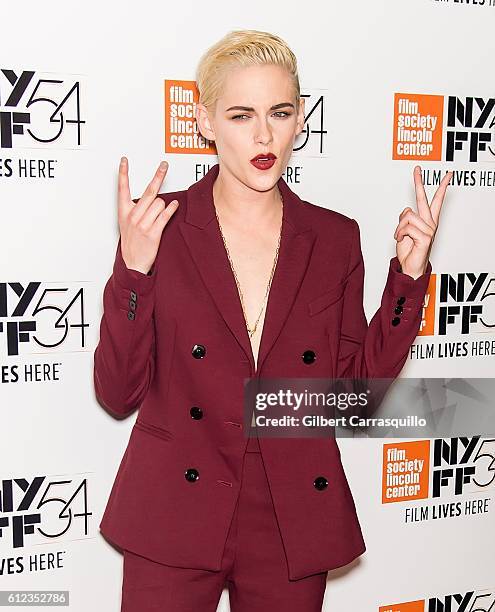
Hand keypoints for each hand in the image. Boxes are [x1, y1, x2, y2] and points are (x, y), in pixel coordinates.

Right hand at [118, 157, 178, 273]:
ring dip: (163, 206)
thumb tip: (150, 196)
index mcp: (124, 212)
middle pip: (149, 191)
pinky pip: (165, 215)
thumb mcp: (125, 223)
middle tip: (164, 165)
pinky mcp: (153, 232)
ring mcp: (143, 224)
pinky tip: (174, 205)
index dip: (123, 173)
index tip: (124, 160)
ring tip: (159, 214)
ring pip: (160, 203)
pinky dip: (172, 209)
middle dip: (158, 175)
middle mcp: (133, 216)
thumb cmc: (131, 242)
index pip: (122, 188)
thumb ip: (134, 209)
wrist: (132, 263)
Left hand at [393, 165, 452, 279]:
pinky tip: (401, 239)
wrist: (410, 267)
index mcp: (427, 220)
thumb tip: (406, 211)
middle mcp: (430, 223)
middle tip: (416, 168)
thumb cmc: (409, 250)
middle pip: (423, 198)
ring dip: (398, 227)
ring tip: (399, 236)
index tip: (446, 174)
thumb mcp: (405, 231)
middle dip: (418, 182)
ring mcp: (429, 229)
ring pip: (407, 215)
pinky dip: (399, 233)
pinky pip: (406, 227)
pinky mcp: (425, 237)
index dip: (440, 186)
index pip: (435, 200)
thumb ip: (406, 219)